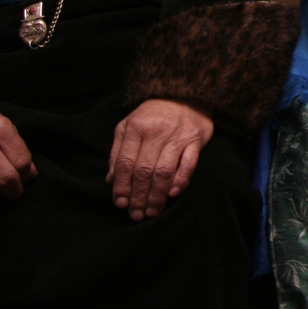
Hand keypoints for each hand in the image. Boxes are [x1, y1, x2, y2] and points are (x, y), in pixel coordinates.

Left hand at [106, 99, 213, 220]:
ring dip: (156, 195)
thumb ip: (118, 151)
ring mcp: (178, 136)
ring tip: (152, 211)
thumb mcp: (129, 125)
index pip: (126, 163)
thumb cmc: (153, 114)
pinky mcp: (196, 139)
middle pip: (144, 171)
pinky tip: (172, 194)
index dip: (122, 186)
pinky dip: (180, 181)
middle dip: (138, 196)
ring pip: (164, 171)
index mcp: (136, 128)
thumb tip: (111, 180)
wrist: (184, 93)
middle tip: (136, 215)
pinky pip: (189, 164)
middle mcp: (156, 132)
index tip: (120, 204)